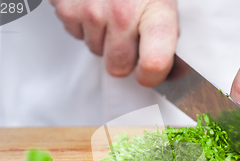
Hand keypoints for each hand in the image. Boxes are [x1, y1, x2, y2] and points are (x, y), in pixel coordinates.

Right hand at [51, 0, 177, 86]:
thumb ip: (168, 29)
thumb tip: (174, 67)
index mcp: (155, 9)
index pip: (155, 63)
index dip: (153, 76)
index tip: (152, 73)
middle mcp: (121, 12)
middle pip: (118, 66)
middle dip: (124, 57)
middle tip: (130, 33)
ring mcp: (90, 10)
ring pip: (96, 51)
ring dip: (104, 38)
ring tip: (111, 9)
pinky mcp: (64, 6)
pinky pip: (76, 34)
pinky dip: (84, 24)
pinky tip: (94, 3)